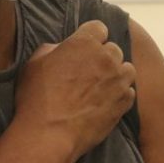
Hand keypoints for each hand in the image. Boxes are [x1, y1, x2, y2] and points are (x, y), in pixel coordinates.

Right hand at [15, 21, 136, 160]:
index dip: (91, 37)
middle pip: (113, 49)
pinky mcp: (124, 102)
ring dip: (116, 74)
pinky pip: (129, 92)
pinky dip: (120, 95)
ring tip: (101, 87)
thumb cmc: (36, 98)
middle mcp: (106, 57)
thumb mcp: (34, 64)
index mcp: (84, 42)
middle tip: (89, 72)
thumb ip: (53, 49)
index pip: (98, 28)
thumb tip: (62, 48)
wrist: (49, 135)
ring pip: (126, 69)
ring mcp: (118, 80)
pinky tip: (105, 103)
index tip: (85, 49)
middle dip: (104, 57)